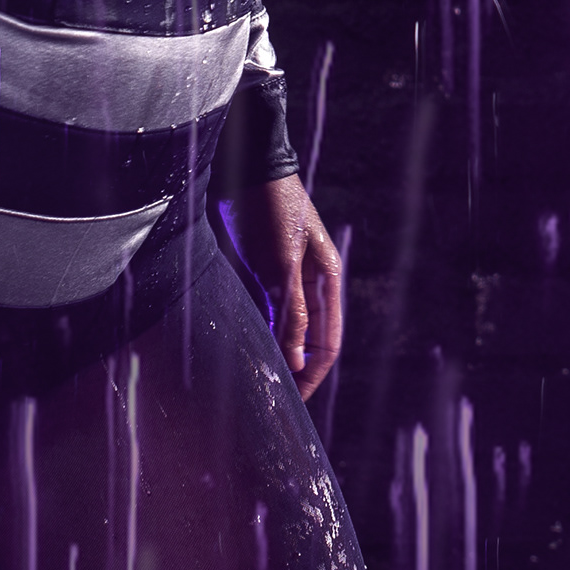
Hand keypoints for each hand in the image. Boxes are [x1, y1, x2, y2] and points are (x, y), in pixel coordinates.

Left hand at [221, 171, 346, 396]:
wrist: (246, 165)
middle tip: (271, 398)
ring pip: (285, 327)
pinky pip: (265, 311)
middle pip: (308, 339)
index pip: (327, 343)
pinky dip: (258, 331)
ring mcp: (286, 276)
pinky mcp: (262, 269)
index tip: (293, 404)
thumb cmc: (270, 210)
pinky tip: (241, 345)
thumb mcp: (282, 263)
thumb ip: (293, 312)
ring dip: (274, 351)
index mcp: (326, 281)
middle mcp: (310, 283)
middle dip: (294, 370)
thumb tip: (300, 362)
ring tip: (255, 379)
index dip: (312, 376)